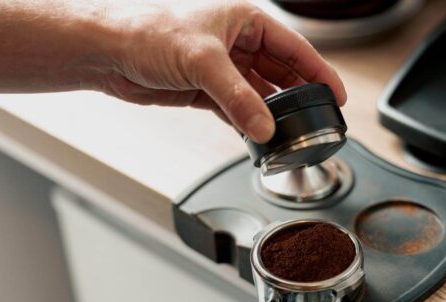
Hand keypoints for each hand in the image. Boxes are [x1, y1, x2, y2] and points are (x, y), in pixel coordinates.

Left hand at [99, 0, 346, 142]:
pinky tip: (258, 138)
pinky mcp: (206, 90)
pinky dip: (247, 124)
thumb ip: (238, 98)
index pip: (295, 48)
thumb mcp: (202, 61)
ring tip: (290, 136)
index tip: (337, 96)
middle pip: (281, 74)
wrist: (109, 52)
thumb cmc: (148, 31)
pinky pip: (237, 110)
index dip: (319, 72)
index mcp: (246, 20)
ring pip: (259, 95)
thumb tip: (265, 128)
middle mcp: (238, 43)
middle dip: (298, 98)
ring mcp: (223, 68)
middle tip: (317, 122)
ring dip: (272, 115)